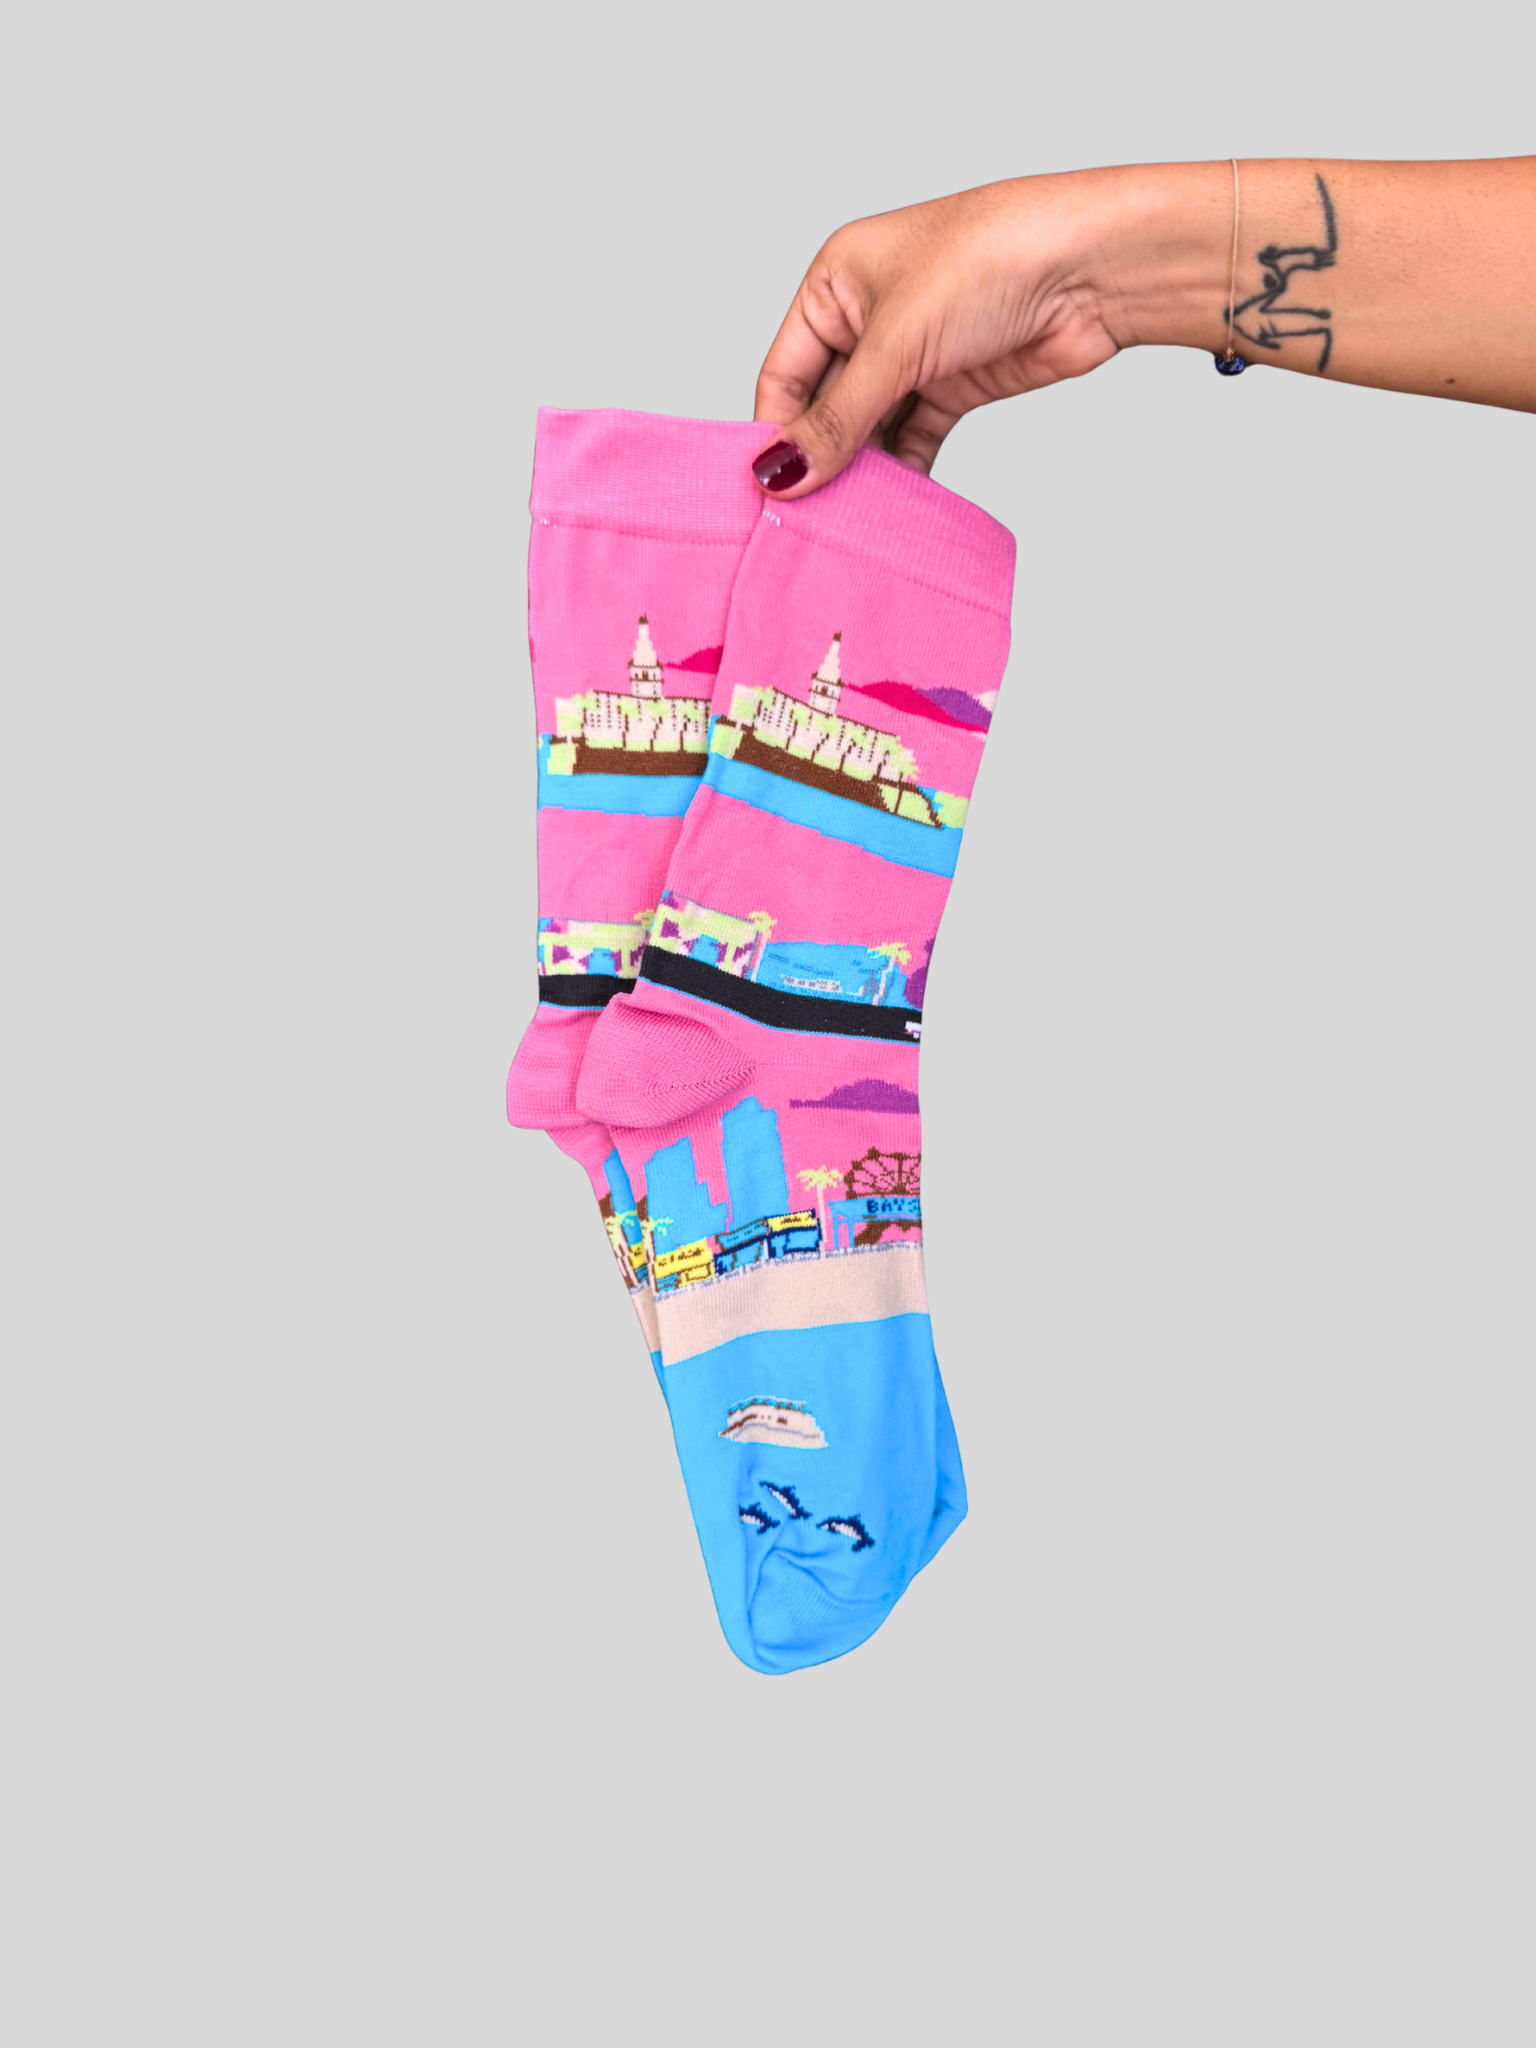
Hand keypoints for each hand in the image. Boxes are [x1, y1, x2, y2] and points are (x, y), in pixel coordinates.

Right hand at [752, 173, 1136, 495]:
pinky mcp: (952, 386)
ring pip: (868, 430)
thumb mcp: (896, 344)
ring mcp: (912, 355)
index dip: (776, 435)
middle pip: (823, 409)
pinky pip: (911, 440)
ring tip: (852, 522)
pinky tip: (896, 508)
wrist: (1090, 267)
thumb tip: (779, 475)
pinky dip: (904, 473)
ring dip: (863, 474)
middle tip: (810, 520)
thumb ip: (837, 418)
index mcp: (835, 284)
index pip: (782, 375)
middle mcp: (867, 318)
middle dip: (821, 461)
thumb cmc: (986, 263)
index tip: (771, 494)